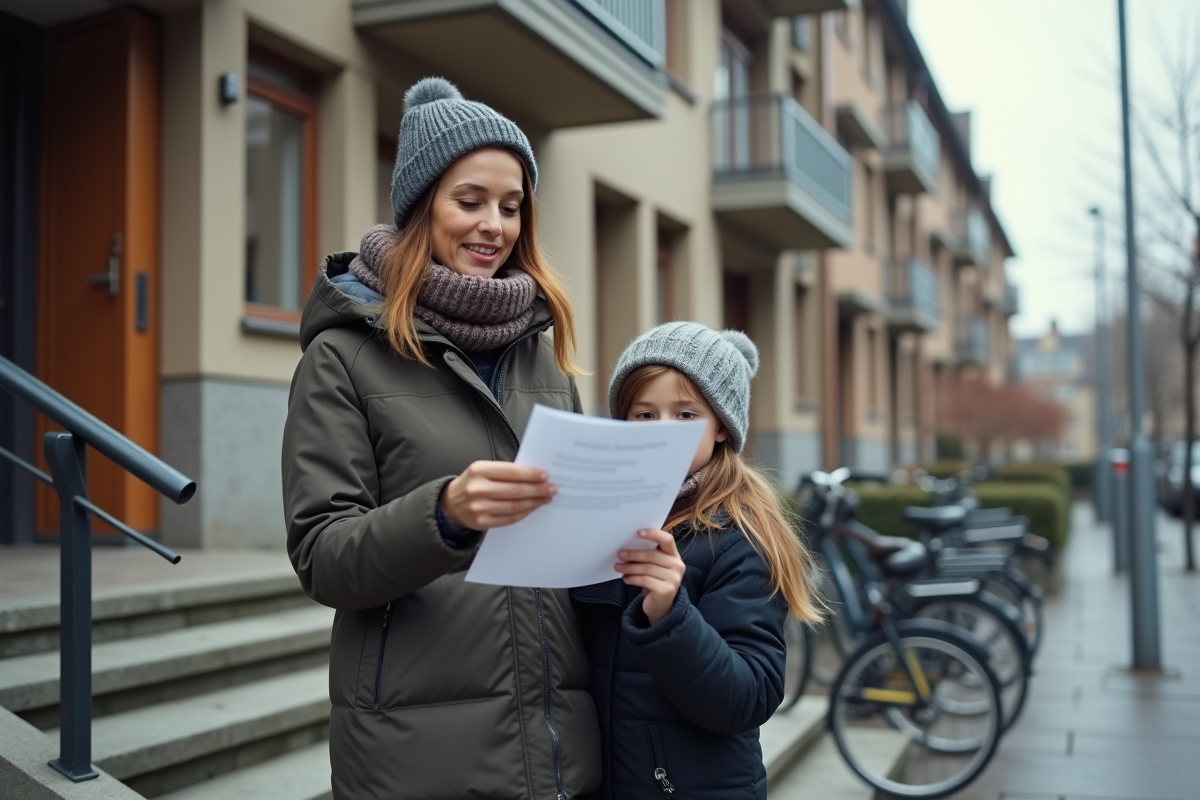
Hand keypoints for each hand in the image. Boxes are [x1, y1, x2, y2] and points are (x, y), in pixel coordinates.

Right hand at [440, 461, 555, 529]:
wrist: (451, 503)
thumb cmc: (473, 483)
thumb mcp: (482, 470)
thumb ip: (504, 471)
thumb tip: (534, 475)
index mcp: (479, 470)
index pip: (511, 472)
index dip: (530, 474)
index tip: (545, 475)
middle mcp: (478, 489)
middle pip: (515, 490)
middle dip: (537, 489)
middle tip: (552, 488)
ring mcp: (479, 508)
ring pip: (515, 506)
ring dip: (534, 502)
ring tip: (546, 498)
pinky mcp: (482, 522)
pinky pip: (509, 518)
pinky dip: (524, 513)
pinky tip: (533, 507)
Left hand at [615, 528, 684, 625]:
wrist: (661, 606)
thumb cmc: (655, 582)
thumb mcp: (655, 567)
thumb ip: (648, 556)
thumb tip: (627, 547)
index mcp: (674, 555)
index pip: (667, 540)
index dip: (653, 534)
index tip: (638, 532)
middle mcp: (677, 566)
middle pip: (653, 555)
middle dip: (634, 554)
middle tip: (620, 554)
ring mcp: (674, 579)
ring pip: (647, 568)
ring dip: (629, 567)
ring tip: (618, 567)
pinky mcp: (666, 590)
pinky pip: (645, 580)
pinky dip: (633, 579)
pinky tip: (625, 579)